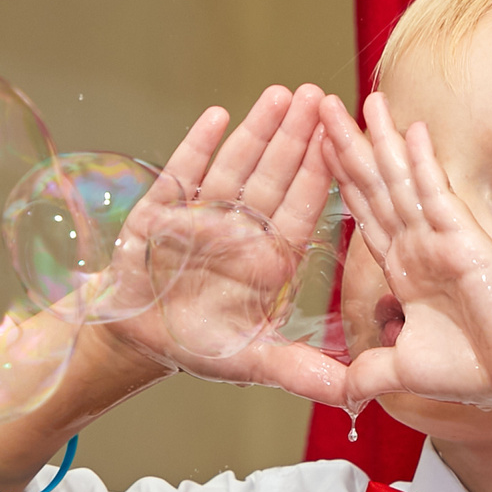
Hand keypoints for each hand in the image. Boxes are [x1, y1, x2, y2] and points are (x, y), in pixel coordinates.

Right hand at [96, 84, 348, 403]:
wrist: (136, 339)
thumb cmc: (200, 344)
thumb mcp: (254, 361)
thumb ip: (301, 372)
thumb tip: (354, 394)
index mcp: (270, 259)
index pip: (302, 210)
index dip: (322, 176)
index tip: (345, 141)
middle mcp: (242, 231)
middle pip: (274, 177)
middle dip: (296, 138)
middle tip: (321, 97)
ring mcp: (202, 216)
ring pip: (235, 168)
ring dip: (256, 132)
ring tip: (281, 96)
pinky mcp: (162, 212)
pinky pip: (182, 175)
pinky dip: (198, 147)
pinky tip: (218, 116)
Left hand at [322, 91, 491, 409]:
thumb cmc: (477, 368)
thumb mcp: (404, 371)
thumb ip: (369, 374)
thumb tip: (341, 394)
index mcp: (404, 269)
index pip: (364, 214)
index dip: (339, 181)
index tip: (315, 148)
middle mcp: (418, 244)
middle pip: (373, 185)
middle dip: (345, 145)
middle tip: (319, 105)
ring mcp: (439, 236)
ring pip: (399, 179)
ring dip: (378, 139)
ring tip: (358, 100)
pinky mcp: (462, 237)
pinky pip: (434, 193)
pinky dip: (421, 161)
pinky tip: (408, 129)